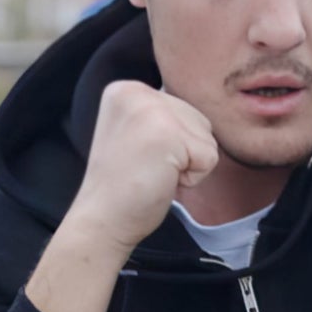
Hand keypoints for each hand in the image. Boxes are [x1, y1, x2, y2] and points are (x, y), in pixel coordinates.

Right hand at [65, 81, 218, 255]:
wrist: (101, 222)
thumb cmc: (123, 185)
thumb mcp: (136, 131)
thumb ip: (161, 113)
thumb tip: (195, 106)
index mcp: (126, 89)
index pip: (182, 109)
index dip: (171, 141)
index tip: (139, 156)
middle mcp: (137, 92)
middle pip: (198, 119)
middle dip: (183, 150)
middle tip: (146, 168)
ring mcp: (153, 111)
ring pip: (207, 136)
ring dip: (188, 163)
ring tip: (153, 172)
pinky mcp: (170, 135)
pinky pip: (210, 157)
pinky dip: (192, 177)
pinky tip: (161, 180)